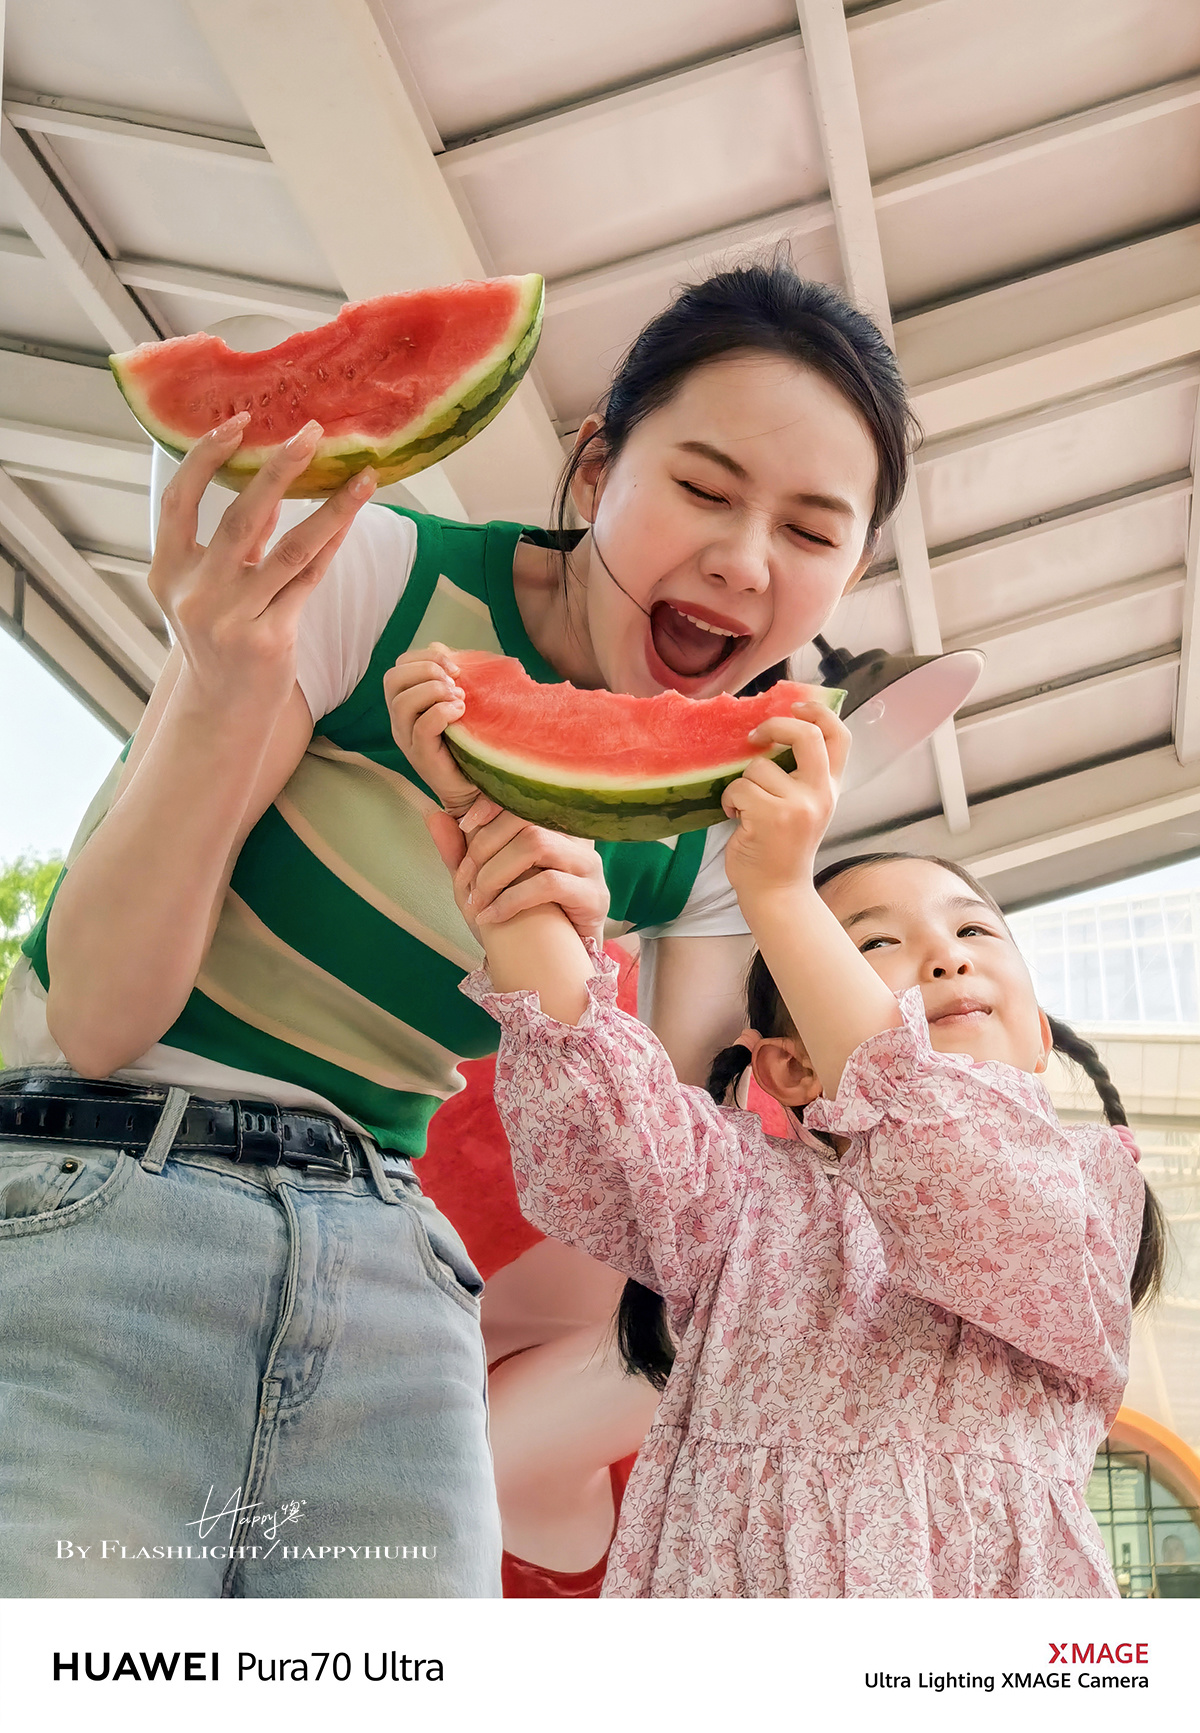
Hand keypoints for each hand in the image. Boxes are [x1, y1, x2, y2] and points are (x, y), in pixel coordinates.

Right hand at [151, 414, 376, 720]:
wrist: (224, 711)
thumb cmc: (218, 640)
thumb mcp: (206, 589)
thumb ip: (232, 543)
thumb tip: (272, 488)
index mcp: (168, 572)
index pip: (180, 499)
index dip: (205, 457)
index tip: (237, 422)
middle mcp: (195, 593)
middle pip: (239, 517)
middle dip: (277, 469)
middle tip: (309, 432)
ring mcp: (232, 619)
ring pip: (288, 549)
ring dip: (330, 508)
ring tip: (361, 476)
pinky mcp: (270, 639)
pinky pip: (309, 580)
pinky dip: (332, 545)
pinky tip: (353, 516)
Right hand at [384, 641, 501, 822]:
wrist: (476, 785)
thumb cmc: (470, 740)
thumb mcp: (460, 700)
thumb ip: (451, 677)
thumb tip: (447, 650)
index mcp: (407, 702)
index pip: (400, 665)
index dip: (426, 657)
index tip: (455, 668)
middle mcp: (400, 720)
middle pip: (393, 679)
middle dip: (427, 671)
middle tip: (455, 684)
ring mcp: (407, 739)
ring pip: (402, 702)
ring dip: (434, 691)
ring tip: (459, 700)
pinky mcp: (421, 756)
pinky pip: (421, 727)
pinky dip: (441, 713)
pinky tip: (460, 714)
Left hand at [424, 805, 608, 944]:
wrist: (550, 968)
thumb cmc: (520, 921)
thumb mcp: (483, 884)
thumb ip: (461, 851)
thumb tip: (433, 814)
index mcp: (553, 828)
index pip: (523, 799)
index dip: (491, 805)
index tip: (464, 825)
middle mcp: (576, 841)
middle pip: (527, 820)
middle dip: (485, 847)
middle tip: (464, 880)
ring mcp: (589, 867)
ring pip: (538, 844)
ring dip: (496, 873)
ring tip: (477, 900)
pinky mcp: (594, 897)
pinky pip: (550, 883)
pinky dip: (512, 899)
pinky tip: (492, 917)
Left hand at [721, 701, 851, 902]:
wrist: (777, 891)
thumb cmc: (782, 847)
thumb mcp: (805, 807)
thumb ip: (800, 774)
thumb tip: (774, 730)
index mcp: (830, 788)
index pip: (839, 736)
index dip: (818, 711)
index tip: (795, 705)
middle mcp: (819, 794)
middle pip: (806, 735)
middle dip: (775, 725)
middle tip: (755, 736)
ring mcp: (797, 806)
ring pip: (757, 767)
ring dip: (742, 784)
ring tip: (745, 808)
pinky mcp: (770, 817)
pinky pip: (738, 788)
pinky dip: (729, 801)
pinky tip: (735, 817)